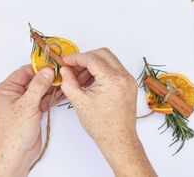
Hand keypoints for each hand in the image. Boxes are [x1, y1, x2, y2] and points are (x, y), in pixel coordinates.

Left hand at [0, 65, 54, 176]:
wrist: (17, 156)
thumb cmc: (14, 134)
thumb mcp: (27, 105)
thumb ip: (38, 85)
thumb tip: (47, 71)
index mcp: (6, 89)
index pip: (24, 72)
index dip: (39, 68)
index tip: (53, 65)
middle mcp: (14, 94)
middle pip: (33, 79)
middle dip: (47, 78)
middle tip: (62, 73)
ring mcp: (23, 102)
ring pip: (40, 89)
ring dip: (51, 87)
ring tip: (65, 82)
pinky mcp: (32, 110)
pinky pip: (43, 98)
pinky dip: (52, 96)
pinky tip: (62, 93)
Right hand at [60, 48, 156, 176]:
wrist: (119, 140)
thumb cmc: (102, 126)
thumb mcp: (80, 103)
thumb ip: (69, 83)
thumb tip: (64, 70)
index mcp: (113, 80)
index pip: (92, 59)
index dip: (76, 58)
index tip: (66, 61)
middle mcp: (124, 76)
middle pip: (102, 53)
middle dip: (85, 58)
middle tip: (73, 67)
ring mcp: (128, 79)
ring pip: (109, 59)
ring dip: (93, 64)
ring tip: (80, 78)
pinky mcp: (129, 83)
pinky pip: (114, 68)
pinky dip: (101, 70)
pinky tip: (90, 81)